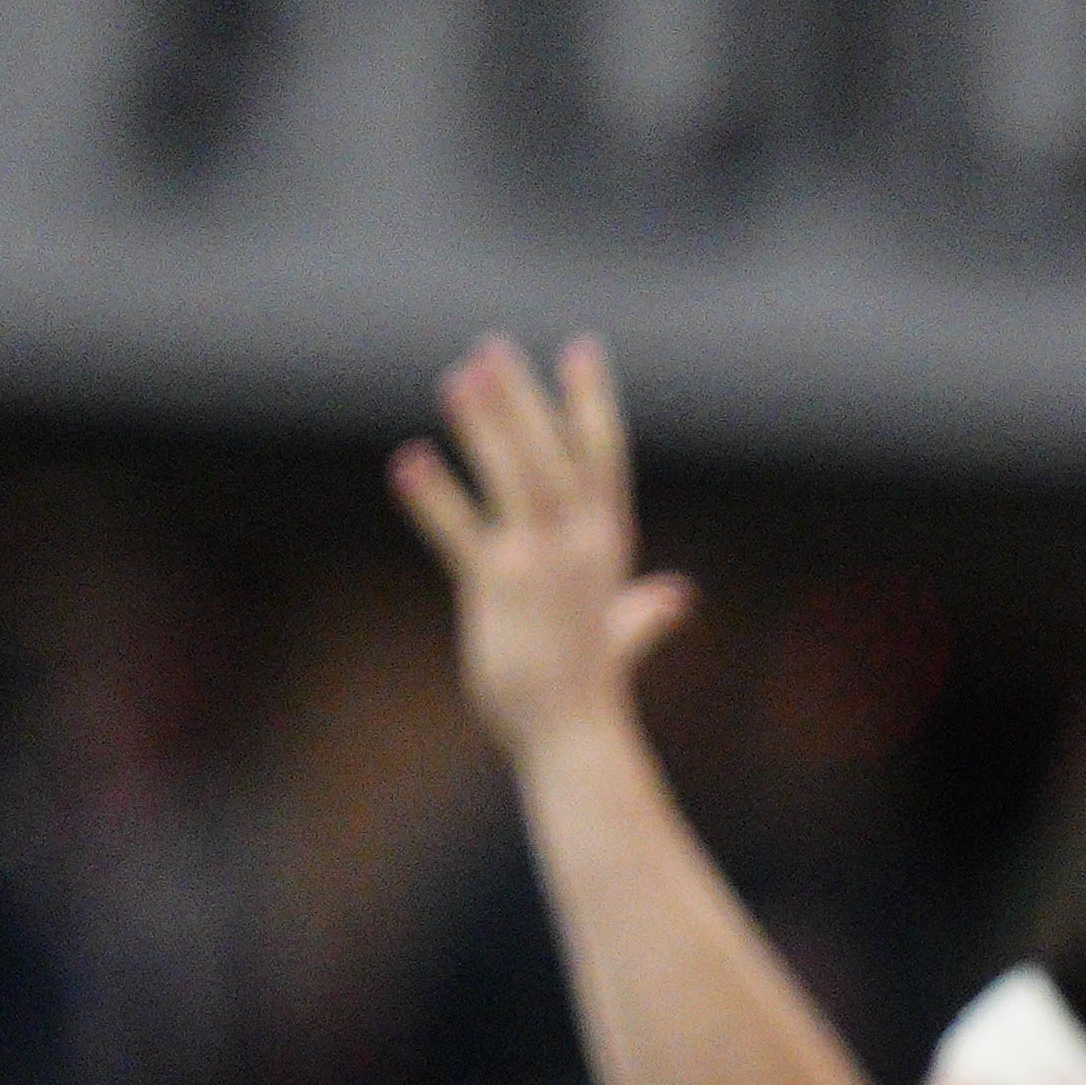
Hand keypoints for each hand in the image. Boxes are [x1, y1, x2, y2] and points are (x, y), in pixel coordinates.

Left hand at [391, 334, 697, 751]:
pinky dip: (436, 498)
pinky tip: (409, 462)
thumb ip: (643, 610)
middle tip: (492, 347)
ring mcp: (541, 564)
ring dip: (487, 427)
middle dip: (525, 399)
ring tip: (456, 379)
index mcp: (608, 545)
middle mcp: (580, 545)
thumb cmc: (591, 690)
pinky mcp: (498, 589)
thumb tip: (676, 596)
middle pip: (554, 452)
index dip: (591, 400)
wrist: (575, 737)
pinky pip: (463, 533)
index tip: (582, 349)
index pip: (603, 456)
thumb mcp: (620, 635)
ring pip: (515, 478)